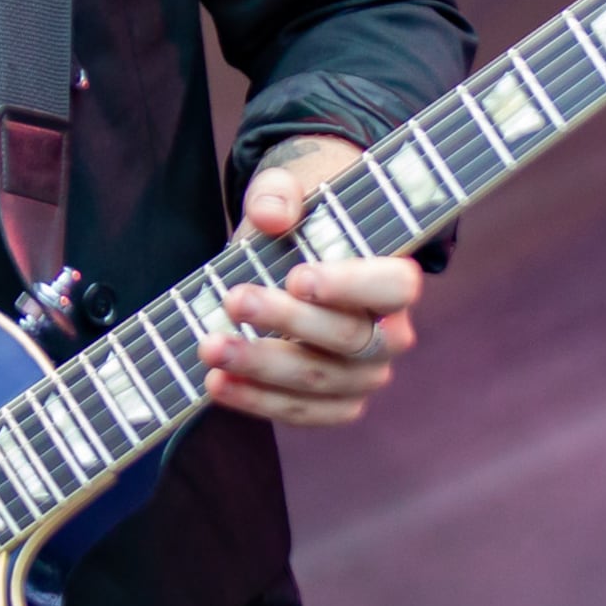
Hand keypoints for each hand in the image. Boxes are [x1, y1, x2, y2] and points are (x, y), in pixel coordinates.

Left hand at [199, 137, 427, 426]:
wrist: (285, 265)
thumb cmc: (296, 226)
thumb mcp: (285, 192)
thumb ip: (280, 193)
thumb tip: (272, 215)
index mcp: (392, 280)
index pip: (396, 287)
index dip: (352, 286)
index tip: (298, 278)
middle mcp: (389, 334)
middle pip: (349, 338)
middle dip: (287, 321)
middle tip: (233, 301)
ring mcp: (364, 376)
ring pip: (320, 380)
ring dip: (261, 365)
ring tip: (209, 346)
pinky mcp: (334, 405)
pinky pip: (302, 413)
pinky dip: (258, 401)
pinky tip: (218, 382)